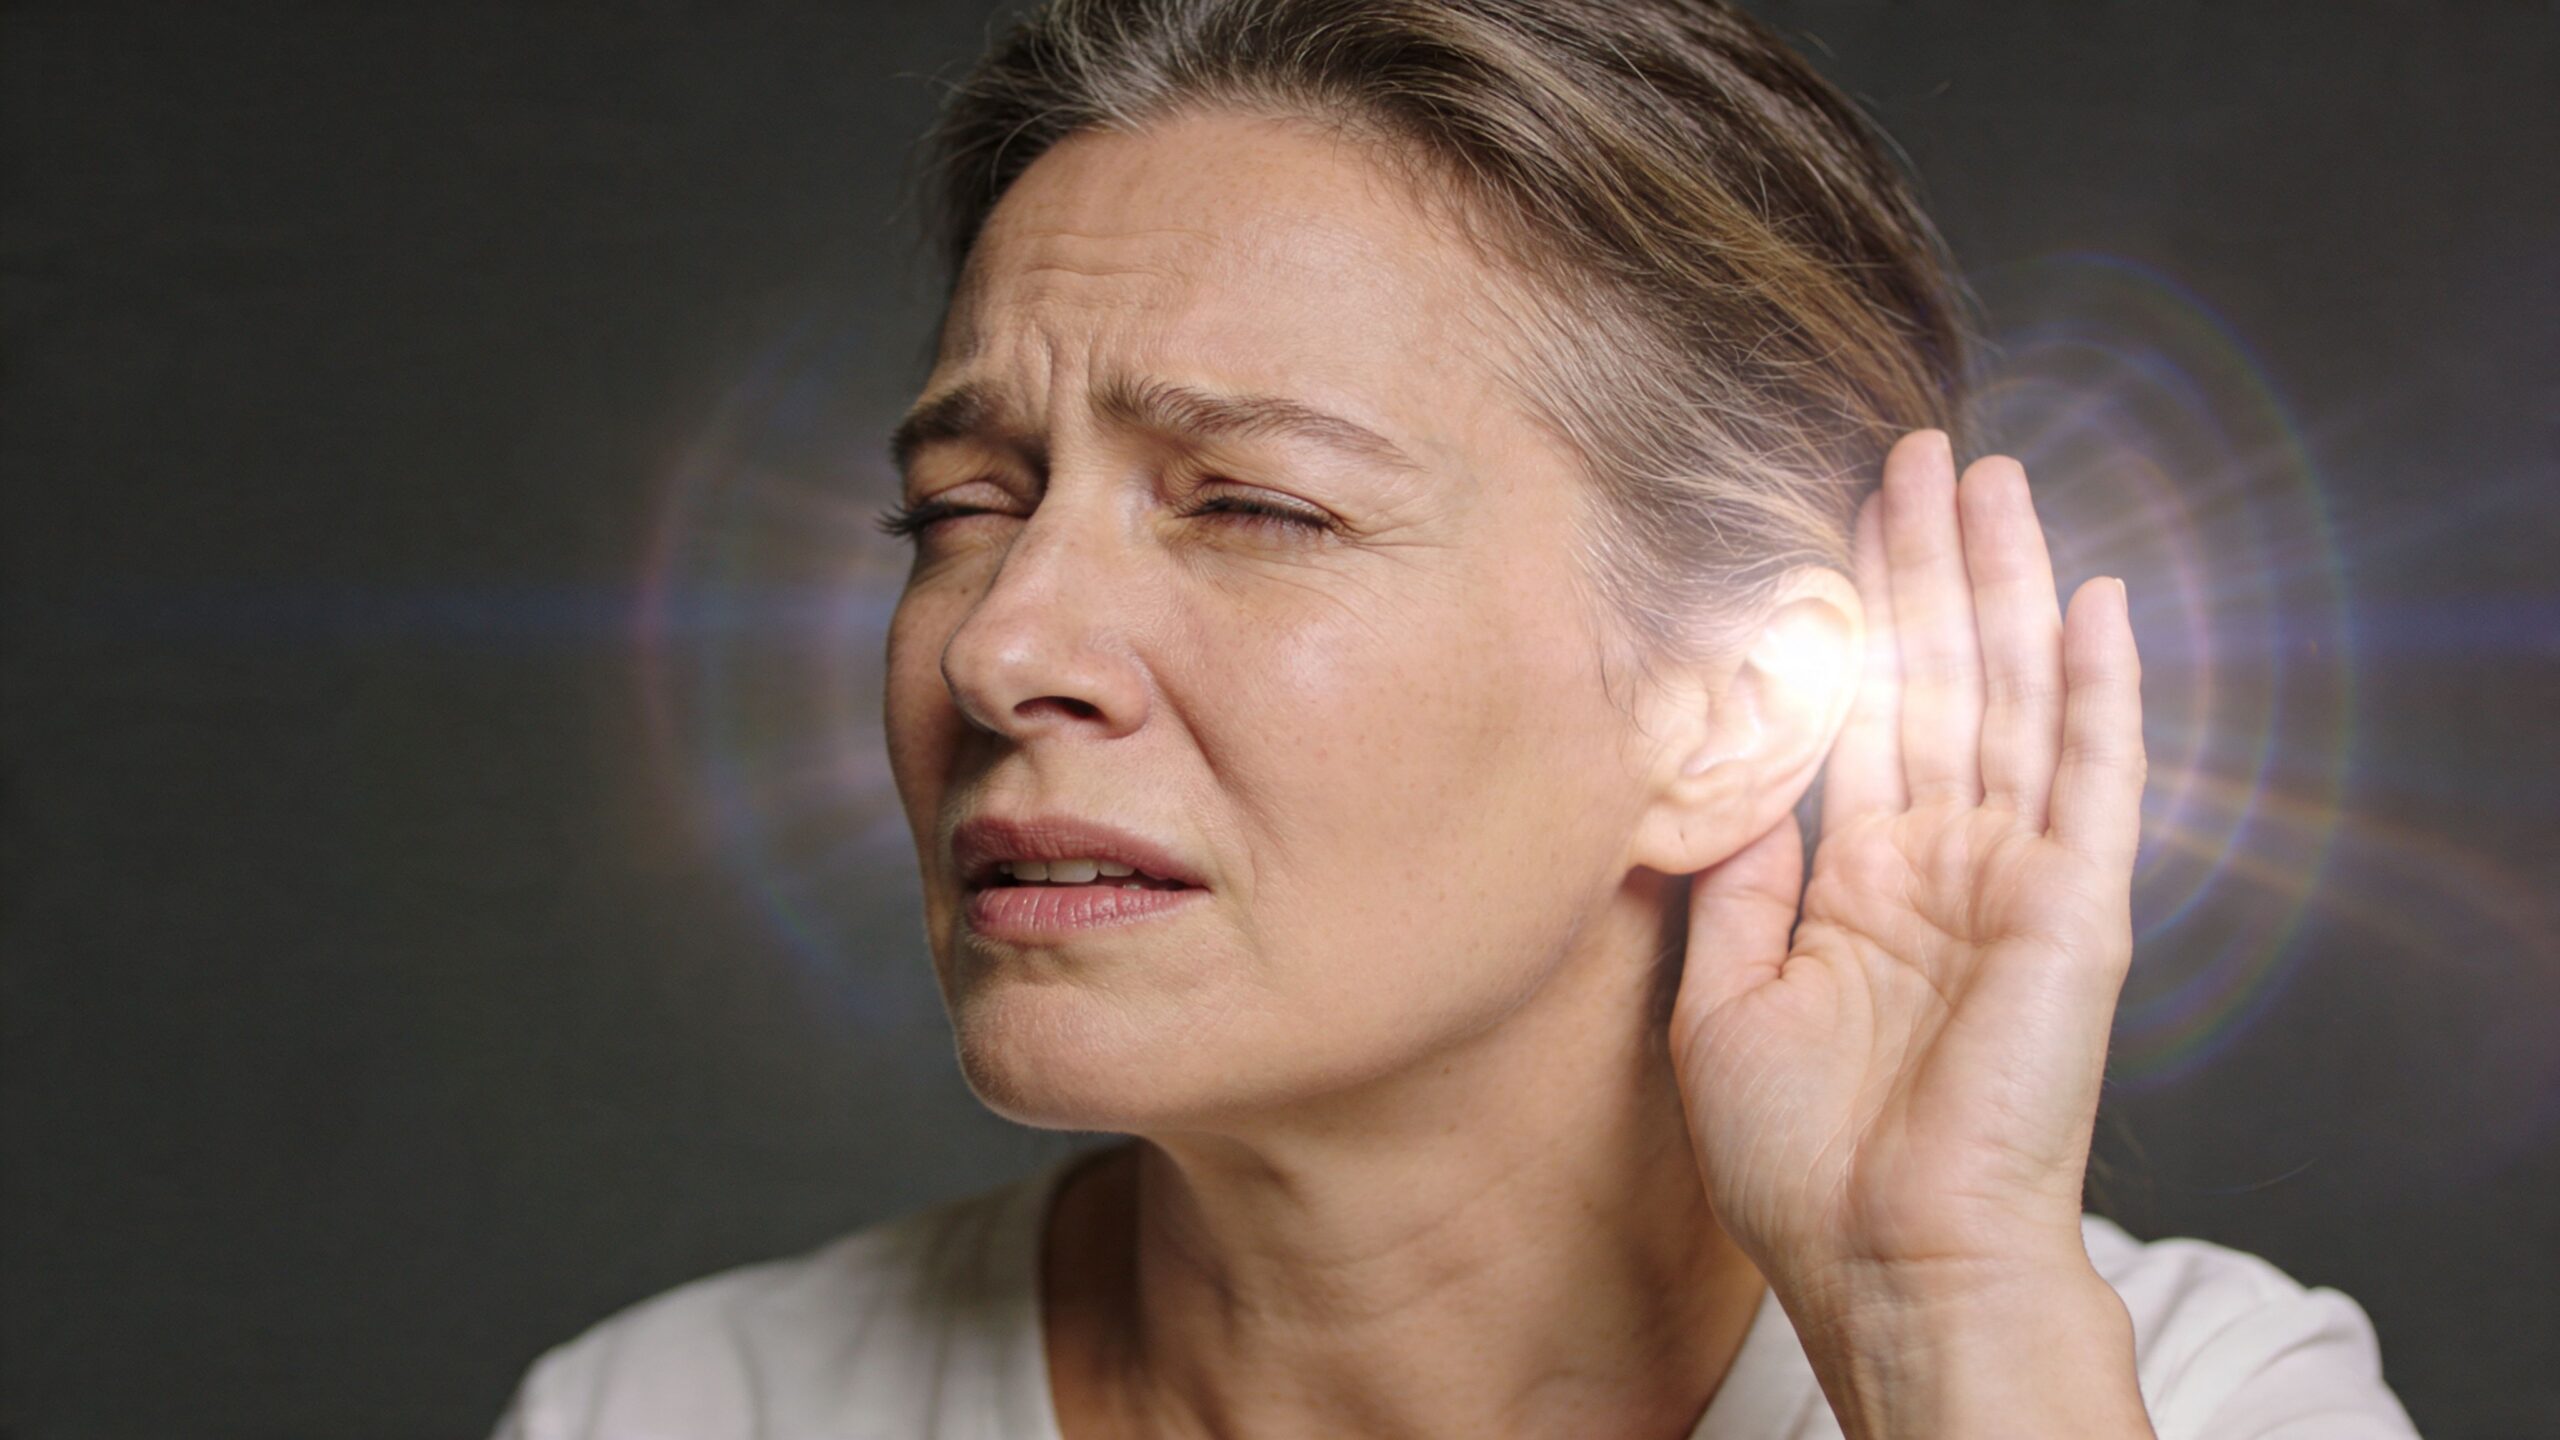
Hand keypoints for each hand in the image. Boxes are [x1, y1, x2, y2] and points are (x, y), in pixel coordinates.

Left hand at [1669, 429, 2147, 1306]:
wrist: (1885, 1261)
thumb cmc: (1805, 1166)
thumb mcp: (1725, 1006)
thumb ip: (1734, 890)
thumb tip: (1724, 793)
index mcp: (1867, 891)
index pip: (1863, 719)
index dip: (1850, 622)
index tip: (1828, 525)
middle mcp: (1946, 869)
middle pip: (1941, 681)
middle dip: (1926, 565)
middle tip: (1915, 450)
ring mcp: (2017, 882)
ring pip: (2015, 698)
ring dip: (2004, 586)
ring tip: (1987, 477)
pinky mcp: (2076, 908)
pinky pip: (2097, 779)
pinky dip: (2099, 689)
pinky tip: (2089, 598)